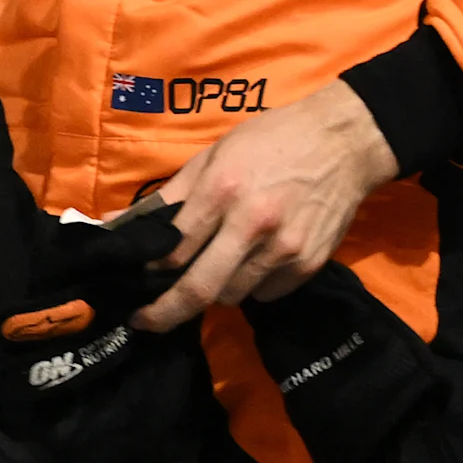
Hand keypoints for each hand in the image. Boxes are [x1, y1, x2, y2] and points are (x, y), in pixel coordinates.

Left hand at [133, 79, 395, 329]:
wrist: (343, 143)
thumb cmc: (269, 141)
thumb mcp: (213, 156)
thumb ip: (169, 195)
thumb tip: (118, 224)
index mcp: (222, 190)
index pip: (174, 249)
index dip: (147, 272)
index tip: (130, 288)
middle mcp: (253, 224)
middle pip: (200, 288)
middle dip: (166, 312)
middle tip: (145, 321)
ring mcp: (285, 249)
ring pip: (232, 295)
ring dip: (213, 289)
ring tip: (213, 266)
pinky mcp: (310, 266)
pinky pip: (265, 294)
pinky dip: (250, 286)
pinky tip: (251, 260)